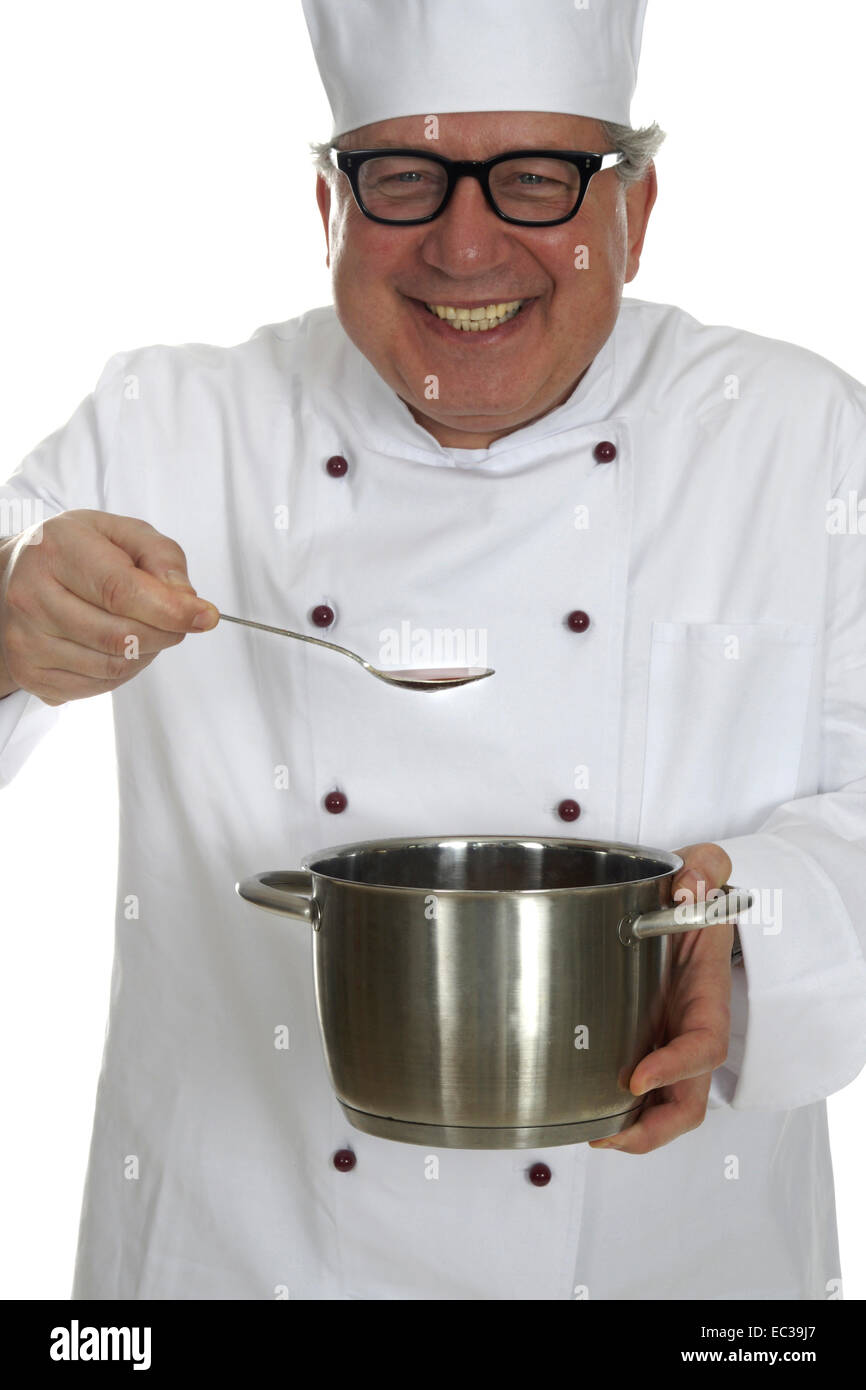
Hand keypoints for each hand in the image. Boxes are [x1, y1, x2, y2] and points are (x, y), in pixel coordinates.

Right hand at [0, 509, 218, 705]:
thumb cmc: (76, 552)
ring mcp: (25, 640)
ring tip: (142, 628)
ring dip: (145, 653)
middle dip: (165, 633)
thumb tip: (186, 599)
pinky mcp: (28, 673)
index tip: (205, 616)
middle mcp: (31, 596)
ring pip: (111, 667)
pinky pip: (96, 687)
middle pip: (120, 636)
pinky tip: (117, 647)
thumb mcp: (122, 532)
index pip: (120, 590)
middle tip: (177, 621)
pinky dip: (122, 672)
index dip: (170, 610)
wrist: (16, 576)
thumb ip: (162, 556)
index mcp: (56, 551)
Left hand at [588, 841, 733, 1154]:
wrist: (689, 900)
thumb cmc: (697, 893)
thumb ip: (706, 869)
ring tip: (589, 1134)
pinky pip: (637, 1087)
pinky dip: (614, 1107)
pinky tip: (578, 1109)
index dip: (675, 1069)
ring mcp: (667, 1040)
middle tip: (607, 1135)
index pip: (703, 1047)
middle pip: (687, 1100)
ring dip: (631, 1130)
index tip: (635, 1078)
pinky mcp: (641, 1040)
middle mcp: (690, 1028)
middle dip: (654, 1129)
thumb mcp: (707, 868)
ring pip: (662, 1105)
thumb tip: (691, 885)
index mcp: (708, 996)